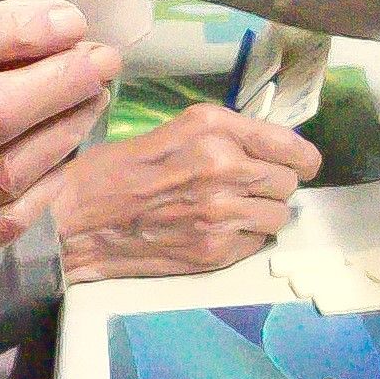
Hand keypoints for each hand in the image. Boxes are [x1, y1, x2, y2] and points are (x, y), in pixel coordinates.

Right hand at [58, 104, 320, 281]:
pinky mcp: (215, 249)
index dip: (301, 159)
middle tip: (244, 188)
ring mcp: (222, 212)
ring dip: (260, 214)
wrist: (78, 219)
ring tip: (226, 210)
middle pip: (288, 182)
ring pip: (278, 215)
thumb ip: (227, 137)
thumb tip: (273, 151)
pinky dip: (242, 237)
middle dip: (273, 185)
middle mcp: (224, 167)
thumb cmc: (118, 170)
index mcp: (214, 129)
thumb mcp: (175, 131)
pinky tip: (211, 230)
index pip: (291, 146)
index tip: (301, 164)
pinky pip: (256, 242)